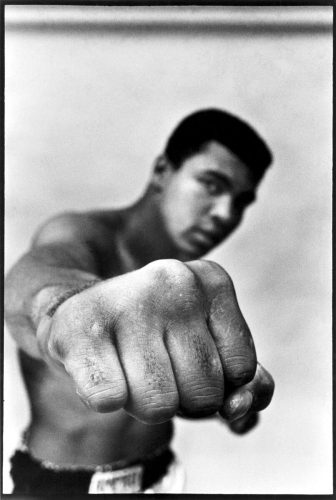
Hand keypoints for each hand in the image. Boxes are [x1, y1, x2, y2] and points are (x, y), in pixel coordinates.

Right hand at [37, 259, 273, 423]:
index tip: (184, 358)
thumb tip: (240, 408)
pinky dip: (105, 397)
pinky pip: (110, 400)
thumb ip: (248, 384)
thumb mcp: (211, 349)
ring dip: (143, 403)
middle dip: (180, 397)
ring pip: (160, 406)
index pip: (241, 371)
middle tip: (152, 365)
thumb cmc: (153, 338)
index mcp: (213, 280)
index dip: (213, 381)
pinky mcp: (80, 328)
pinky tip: (99, 367)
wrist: (78, 313)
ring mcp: (127, 301)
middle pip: (203, 393)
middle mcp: (174, 281)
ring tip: (126, 366)